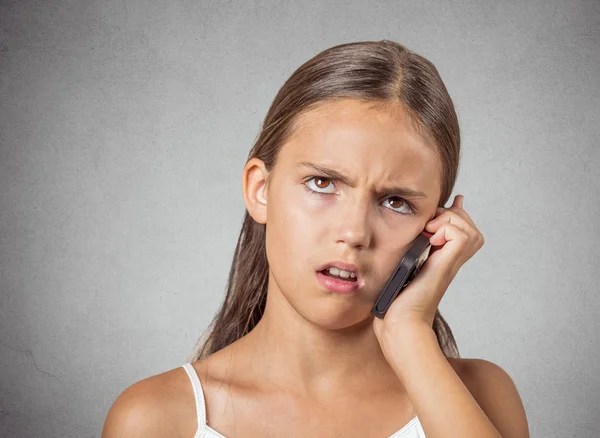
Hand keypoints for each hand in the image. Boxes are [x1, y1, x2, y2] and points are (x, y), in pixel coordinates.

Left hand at [372, 195, 483, 345]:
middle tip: (429, 226)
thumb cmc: (394, 304)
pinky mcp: (446, 265)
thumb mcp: (399, 267)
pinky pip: (461, 235)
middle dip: (450, 215)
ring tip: (429, 233)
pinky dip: (445, 229)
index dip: (454, 215)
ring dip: (448, 221)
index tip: (447, 206)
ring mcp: (450, 264)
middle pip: (469, 227)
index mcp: (441, 260)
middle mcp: (449, 261)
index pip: (462, 230)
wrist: (400, 324)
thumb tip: (409, 237)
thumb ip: (404, 253)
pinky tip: (429, 240)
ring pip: (468, 228)